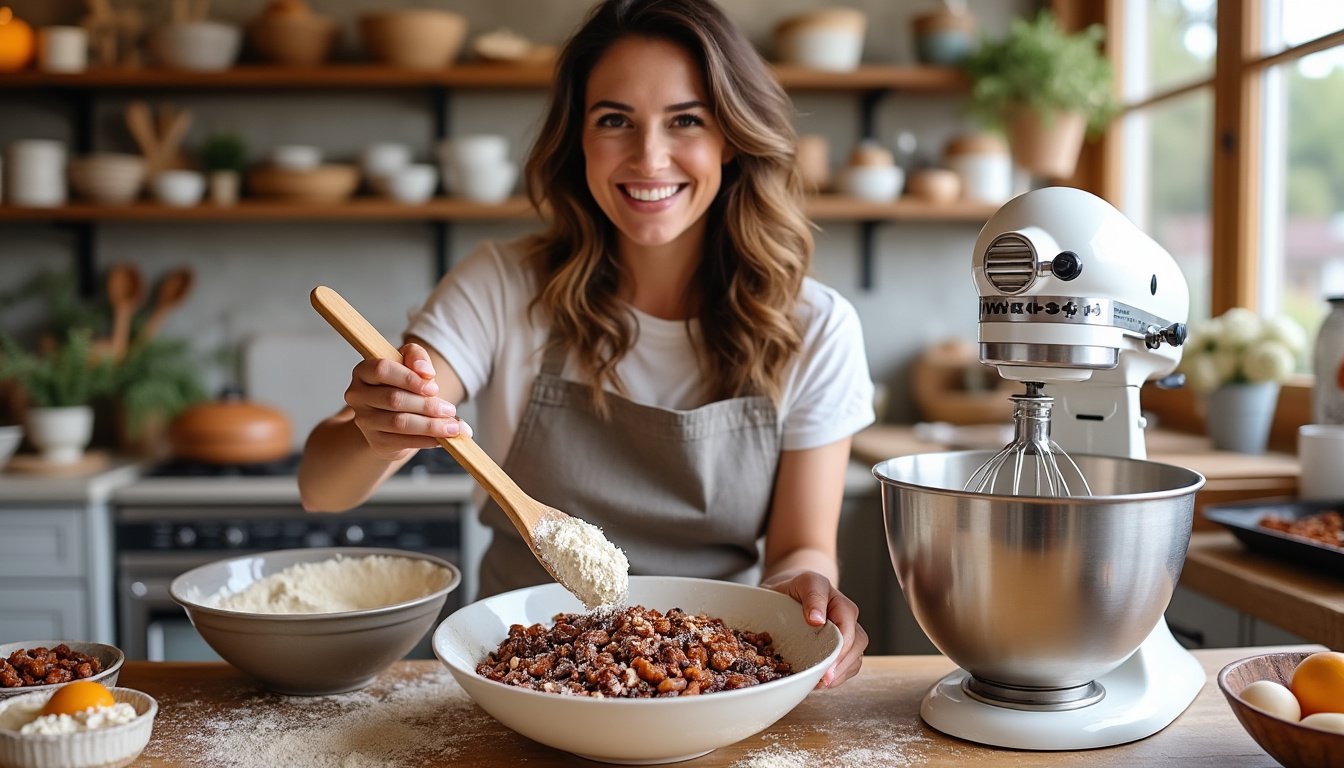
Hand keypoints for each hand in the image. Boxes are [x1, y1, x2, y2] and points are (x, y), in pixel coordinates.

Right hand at [344, 342, 471, 459]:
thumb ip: (417, 356)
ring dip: (430, 426)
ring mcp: (365, 421)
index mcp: (364, 371)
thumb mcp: (410, 362)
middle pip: (394, 399)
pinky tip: (441, 439)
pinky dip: (426, 440)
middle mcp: (358, 396)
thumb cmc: (403, 384)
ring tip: (452, 427)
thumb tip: (425, 371)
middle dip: (427, 405)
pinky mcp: (376, 441)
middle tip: (450, 410)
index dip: (409, 378)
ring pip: (399, 423)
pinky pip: (403, 442)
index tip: (433, 387)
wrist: (393, 417)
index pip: (382, 370)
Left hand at [762, 570, 866, 688]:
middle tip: (823, 680)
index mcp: (841, 604)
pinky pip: (847, 667)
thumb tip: (817, 619)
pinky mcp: (841, 650)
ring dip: (839, 674)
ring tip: (821, 684)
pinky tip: (821, 682)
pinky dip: (836, 678)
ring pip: (855, 659)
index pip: (848, 625)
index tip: (825, 662)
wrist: (792, 593)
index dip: (840, 646)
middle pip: (857, 644)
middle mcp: (848, 621)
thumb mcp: (804, 582)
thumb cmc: (798, 588)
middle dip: (841, 665)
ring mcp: (847, 636)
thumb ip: (813, 595)